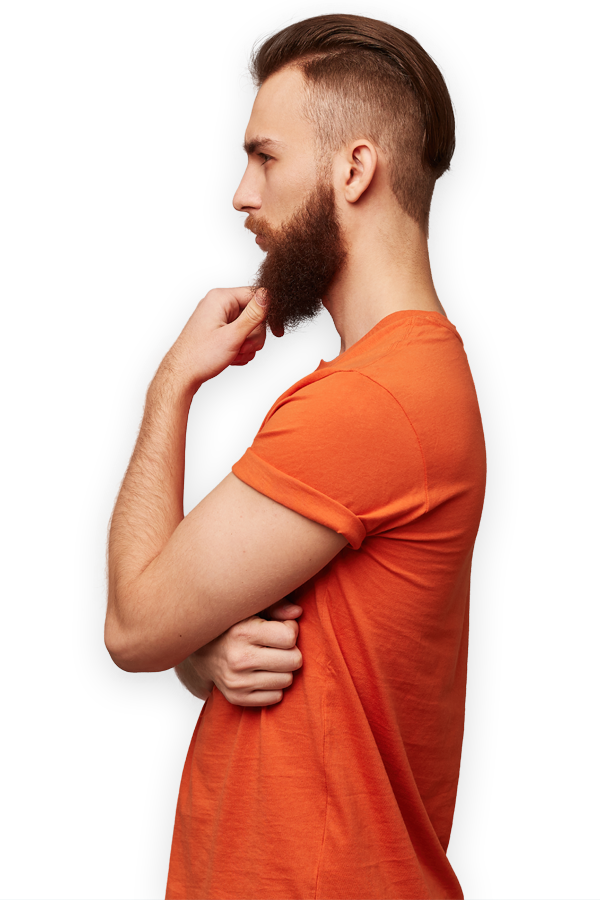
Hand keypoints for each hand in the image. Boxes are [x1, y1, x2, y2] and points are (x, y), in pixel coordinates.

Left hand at [163, 286, 268, 390]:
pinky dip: (239, 348)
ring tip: (234, 353)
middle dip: (252, 335)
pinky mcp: (218, 330)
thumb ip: (253, 315)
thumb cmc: (200, 356)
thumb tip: (267, 295)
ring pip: (248, 328)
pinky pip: (239, 336)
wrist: (182, 374)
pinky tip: (231, 356)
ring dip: (246, 345)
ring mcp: (218, 318)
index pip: (255, 295)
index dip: (266, 313)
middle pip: (253, 314)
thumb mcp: (233, 335)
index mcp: (221, 298)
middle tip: (241, 346)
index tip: (274, 330)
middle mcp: (219, 304)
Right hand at [186, 598, 303, 706]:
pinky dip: (273, 686)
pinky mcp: (237, 698)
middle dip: (290, 651)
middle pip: (293, 661)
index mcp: (242, 632)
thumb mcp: (251, 609)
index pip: (289, 637)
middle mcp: (239, 659)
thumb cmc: (234, 625)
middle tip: (278, 646)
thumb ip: (276, 606)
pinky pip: (276, 697)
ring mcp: (237, 682)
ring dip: (283, 669)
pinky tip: (262, 673)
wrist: (202, 651)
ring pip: (287, 680)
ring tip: (270, 659)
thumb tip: (298, 612)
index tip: (280, 627)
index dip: (290, 630)